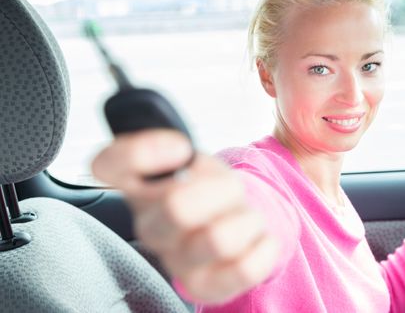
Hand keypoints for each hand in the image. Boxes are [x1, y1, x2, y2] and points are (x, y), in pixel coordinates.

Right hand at [91, 129, 278, 303]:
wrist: (231, 220)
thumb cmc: (207, 187)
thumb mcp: (194, 157)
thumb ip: (180, 149)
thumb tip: (180, 155)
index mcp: (139, 187)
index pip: (108, 165)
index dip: (142, 152)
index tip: (181, 148)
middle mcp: (149, 226)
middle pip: (177, 207)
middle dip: (220, 190)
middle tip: (230, 189)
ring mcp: (175, 260)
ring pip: (219, 240)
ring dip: (246, 219)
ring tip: (245, 217)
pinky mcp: (204, 287)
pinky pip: (244, 270)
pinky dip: (264, 247)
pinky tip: (258, 239)